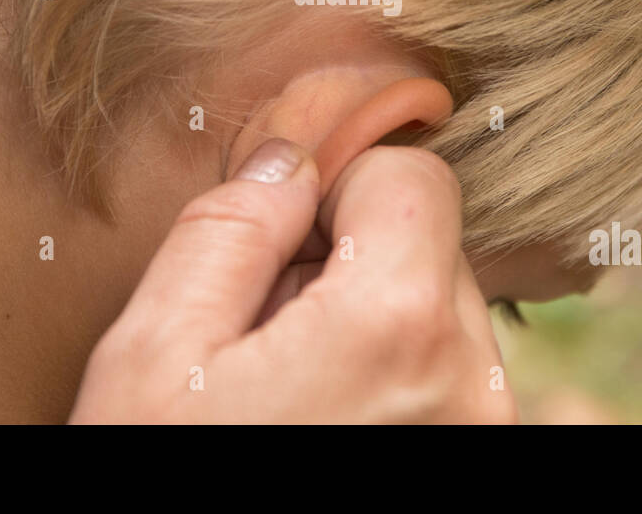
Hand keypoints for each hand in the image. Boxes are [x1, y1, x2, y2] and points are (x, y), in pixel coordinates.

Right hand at [69, 139, 515, 422]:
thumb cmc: (164, 482)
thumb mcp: (157, 352)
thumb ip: (230, 229)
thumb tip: (287, 159)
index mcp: (396, 330)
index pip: (416, 176)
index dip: (341, 183)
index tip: (288, 228)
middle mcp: (469, 384)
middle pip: (434, 242)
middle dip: (354, 255)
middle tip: (272, 322)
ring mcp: (483, 433)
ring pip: (443, 308)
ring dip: (374, 316)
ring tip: (296, 382)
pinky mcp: (477, 460)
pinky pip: (451, 373)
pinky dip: (396, 370)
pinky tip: (328, 413)